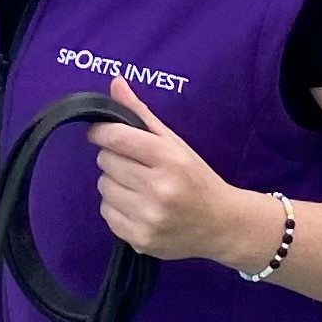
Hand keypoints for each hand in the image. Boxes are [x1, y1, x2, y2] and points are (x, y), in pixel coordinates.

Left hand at [88, 76, 272, 269]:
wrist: (222, 225)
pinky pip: (106, 214)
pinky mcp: (140, 239)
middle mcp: (158, 188)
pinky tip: (137, 206)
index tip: (100, 133)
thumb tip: (115, 81)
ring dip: (114, 184)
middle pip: (105, 162)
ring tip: (138, 187)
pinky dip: (116, 208)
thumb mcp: (174, 143)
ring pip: (103, 188)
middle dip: (114, 159)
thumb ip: (140, 113)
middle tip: (134, 164)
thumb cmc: (196, 178)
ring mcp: (148, 217)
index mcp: (168, 159)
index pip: (116, 137)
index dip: (100, 132)